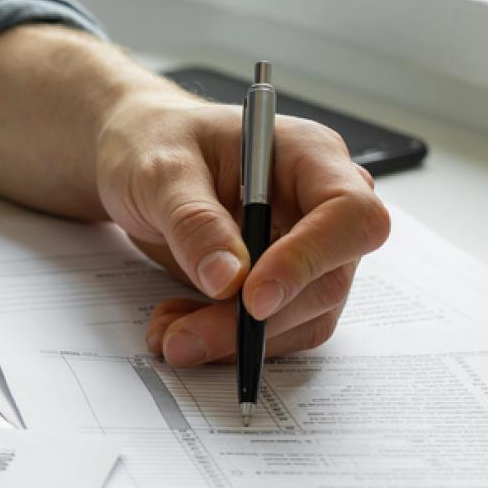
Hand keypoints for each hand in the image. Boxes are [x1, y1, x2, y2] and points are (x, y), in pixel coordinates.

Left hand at [95, 92, 390, 365]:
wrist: (136, 159)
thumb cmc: (154, 144)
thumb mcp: (159, 172)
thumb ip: (194, 221)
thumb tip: (229, 279)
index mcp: (311, 157)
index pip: (350, 215)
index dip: (309, 261)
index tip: (252, 298)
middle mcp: (320, 207)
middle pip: (327, 282)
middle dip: (256, 323)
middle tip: (185, 340)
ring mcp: (307, 250)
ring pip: (302, 319)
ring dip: (235, 341)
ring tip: (168, 334)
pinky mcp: (281, 286)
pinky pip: (273, 330)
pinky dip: (226, 342)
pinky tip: (178, 326)